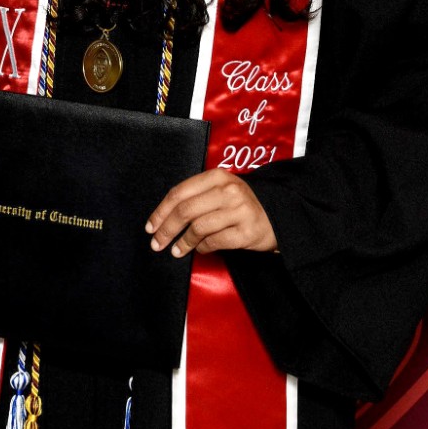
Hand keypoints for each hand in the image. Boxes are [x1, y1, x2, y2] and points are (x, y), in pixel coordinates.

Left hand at [146, 170, 276, 256]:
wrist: (277, 214)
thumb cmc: (240, 204)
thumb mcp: (220, 190)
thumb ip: (196, 196)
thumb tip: (163, 217)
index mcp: (217, 176)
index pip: (180, 192)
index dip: (161, 211)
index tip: (150, 227)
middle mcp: (228, 190)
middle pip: (186, 211)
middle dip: (167, 230)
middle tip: (157, 244)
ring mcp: (239, 210)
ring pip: (198, 228)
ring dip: (183, 243)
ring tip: (177, 251)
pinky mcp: (247, 231)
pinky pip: (215, 242)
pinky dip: (203, 248)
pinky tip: (201, 250)